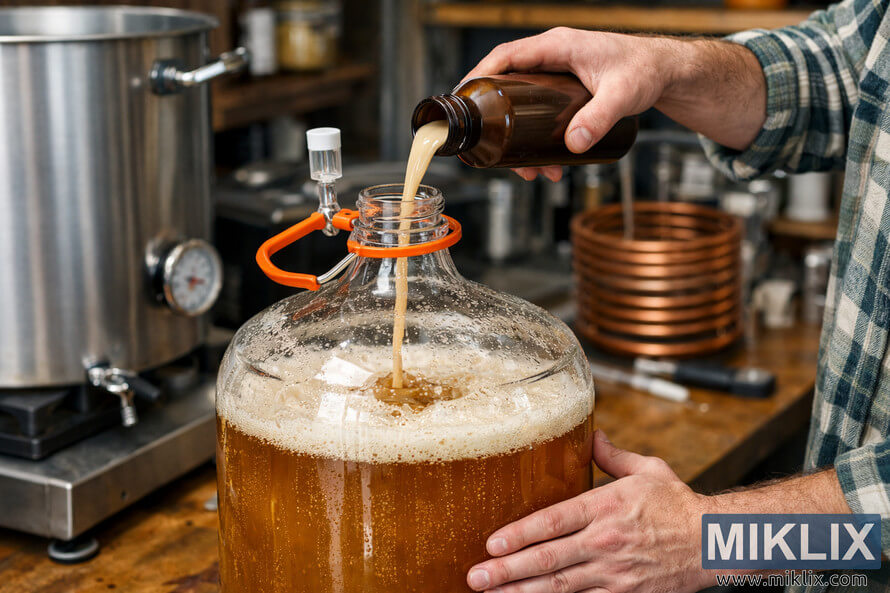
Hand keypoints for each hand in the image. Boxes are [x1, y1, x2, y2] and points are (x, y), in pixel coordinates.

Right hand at [465, 28, 677, 181]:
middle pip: (507, 86)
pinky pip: (537, 112)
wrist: (665, 72)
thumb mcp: (622, 94)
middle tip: (499, 155)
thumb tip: (573, 145)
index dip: (479, 76)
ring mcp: (556, 74)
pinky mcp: (563, 91)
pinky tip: (548, 162)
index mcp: (557, 46)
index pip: (505, 56)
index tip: (464, 99)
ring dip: (521, 141)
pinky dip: (536, 137)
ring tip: (533, 171)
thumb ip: (599, 118)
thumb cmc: (646, 70)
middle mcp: (551, 58)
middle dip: (499, 124)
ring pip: (522, 105)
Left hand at [466, 430, 711, 592]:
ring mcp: (614, 573)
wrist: (714, 543)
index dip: (520, 534)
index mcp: (606, 506)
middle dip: (507, 570)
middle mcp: (605, 541)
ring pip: (560, 587)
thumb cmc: (679, 504)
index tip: (491, 543)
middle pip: (548, 559)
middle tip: (476, 576)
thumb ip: (612, 456)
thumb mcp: (648, 470)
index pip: (554, 521)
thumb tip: (591, 435)